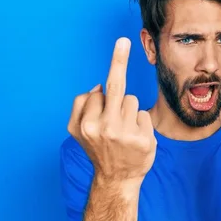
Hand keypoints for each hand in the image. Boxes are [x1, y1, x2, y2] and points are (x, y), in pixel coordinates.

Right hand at [67, 37, 156, 183]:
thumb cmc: (99, 150)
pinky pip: (143, 115)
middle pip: (116, 88)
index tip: (116, 51)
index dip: (101, 97)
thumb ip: (79, 107)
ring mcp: (125, 135)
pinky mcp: (143, 141)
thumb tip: (97, 87)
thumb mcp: (76, 132)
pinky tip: (135, 139)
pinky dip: (141, 123)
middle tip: (123, 40)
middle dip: (118, 61)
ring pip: (131, 101)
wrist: (117, 179)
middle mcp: (104, 129)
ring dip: (129, 111)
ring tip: (124, 131)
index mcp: (85, 125)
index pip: (97, 94)